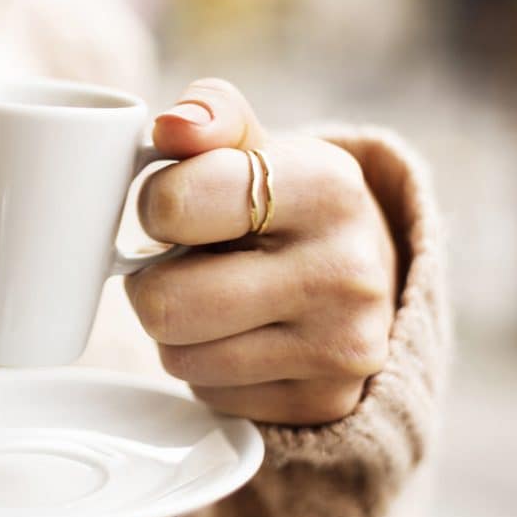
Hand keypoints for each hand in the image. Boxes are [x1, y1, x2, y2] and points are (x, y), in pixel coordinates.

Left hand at [126, 78, 396, 425]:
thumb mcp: (255, 142)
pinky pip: (208, 395)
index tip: (175, 205)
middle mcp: (346, 271)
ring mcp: (341, 347)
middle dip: (152, 281)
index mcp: (326, 187)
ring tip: (216, 297)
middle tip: (183, 263)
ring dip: (177, 330)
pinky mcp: (324, 403)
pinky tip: (242, 337)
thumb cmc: (282, 200)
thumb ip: (210, 114)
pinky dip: (209, 369)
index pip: (175, 205)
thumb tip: (172, 125)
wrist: (363, 273)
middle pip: (164, 303)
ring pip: (178, 357)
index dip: (154, 206)